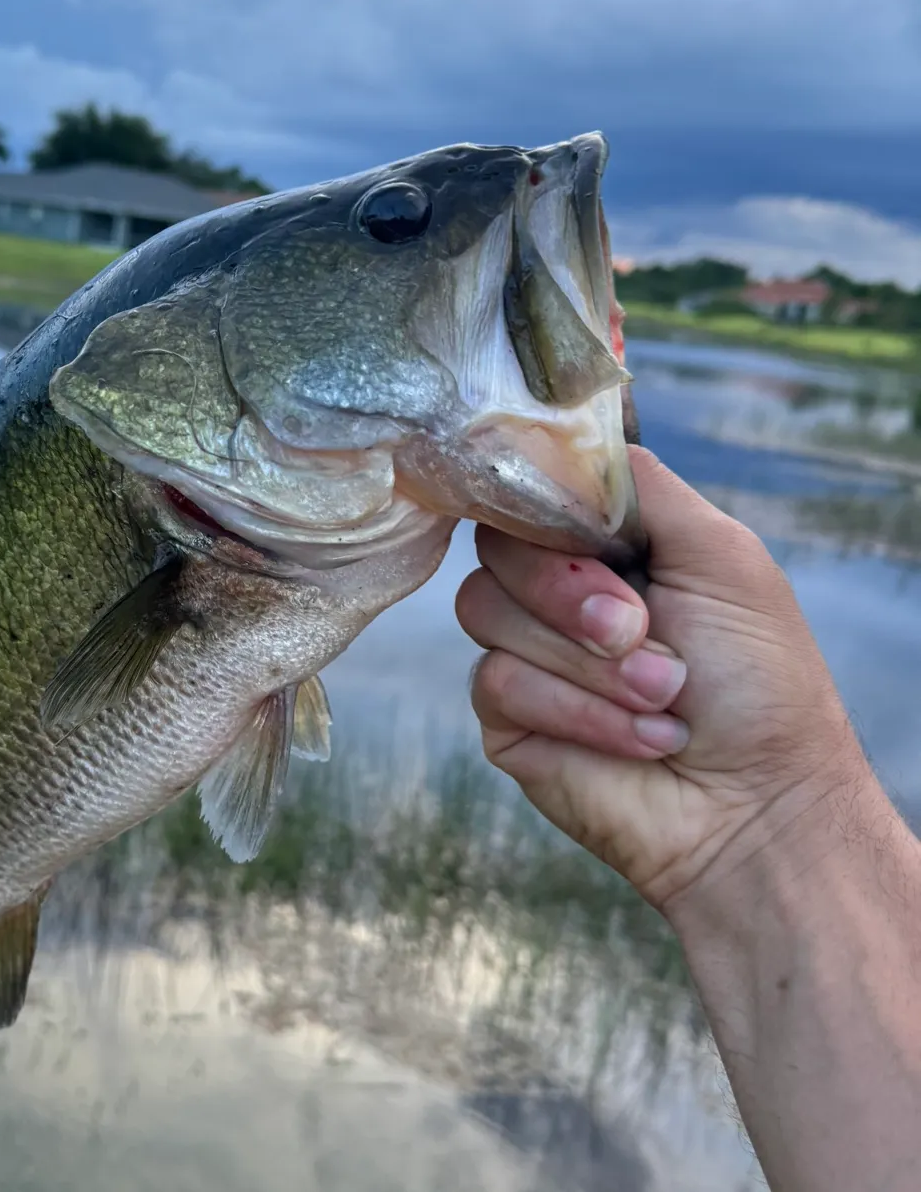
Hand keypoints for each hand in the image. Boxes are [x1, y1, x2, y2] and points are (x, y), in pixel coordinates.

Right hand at [456, 446, 875, 914]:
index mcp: (603, 544)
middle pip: (497, 546)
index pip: (529, 491)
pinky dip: (578, 711)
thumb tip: (557, 440)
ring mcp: (524, 651)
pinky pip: (495, 680)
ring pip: (485, 611)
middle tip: (640, 633)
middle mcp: (555, 590)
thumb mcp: (722, 555)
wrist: (758, 805)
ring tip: (662, 698)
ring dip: (587, 664)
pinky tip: (639, 738)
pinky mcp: (505, 716)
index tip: (590, 543)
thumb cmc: (760, 683)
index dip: (546, 511)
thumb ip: (640, 486)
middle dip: (574, 595)